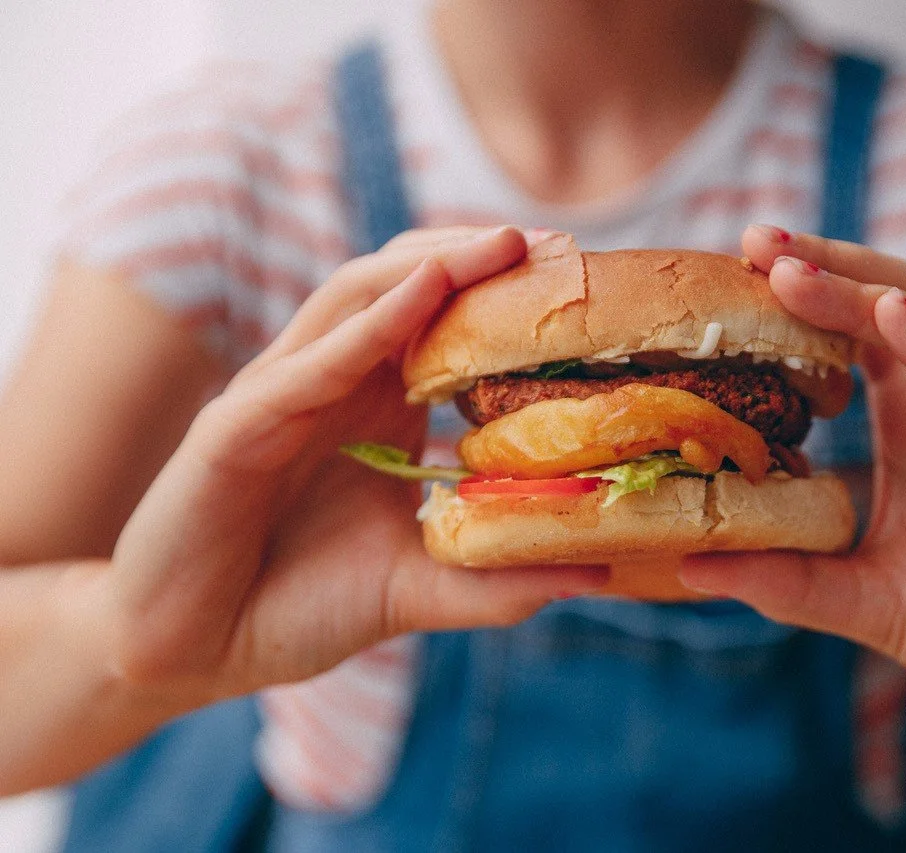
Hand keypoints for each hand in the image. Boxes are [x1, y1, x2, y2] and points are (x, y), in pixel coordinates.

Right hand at [105, 226, 606, 702]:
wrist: (192, 653)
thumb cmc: (294, 606)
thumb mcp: (415, 589)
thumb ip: (495, 582)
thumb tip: (595, 572)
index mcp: (373, 410)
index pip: (441, 326)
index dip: (503, 297)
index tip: (579, 286)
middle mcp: (329, 386)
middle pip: (404, 289)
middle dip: (477, 259)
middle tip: (555, 246)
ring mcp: (279, 397)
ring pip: (354, 300)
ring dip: (431, 267)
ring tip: (503, 246)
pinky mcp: (234, 428)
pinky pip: (308, 364)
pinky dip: (367, 326)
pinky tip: (424, 293)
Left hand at [682, 225, 905, 733]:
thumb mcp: (869, 601)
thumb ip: (789, 580)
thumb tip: (690, 564)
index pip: (852, 333)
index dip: (799, 298)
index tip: (730, 269)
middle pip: (893, 305)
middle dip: (825, 269)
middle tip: (755, 242)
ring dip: (869, 297)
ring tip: (797, 274)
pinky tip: (897, 324)